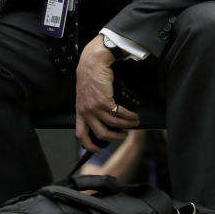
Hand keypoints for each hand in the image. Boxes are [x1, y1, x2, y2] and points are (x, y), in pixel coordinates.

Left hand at [75, 36, 139, 151]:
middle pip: (101, 134)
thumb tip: (105, 120)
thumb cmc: (90, 78)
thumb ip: (91, 109)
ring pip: (113, 124)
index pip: (81, 134)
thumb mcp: (86, 96)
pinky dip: (129, 116)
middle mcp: (86, 112)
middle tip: (123, 135)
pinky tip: (133, 115)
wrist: (92, 64)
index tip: (98, 150)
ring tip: (134, 122)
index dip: (89, 145)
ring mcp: (94, 107)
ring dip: (127, 125)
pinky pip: (119, 114)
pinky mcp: (103, 101)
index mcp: (80, 112)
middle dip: (115, 137)